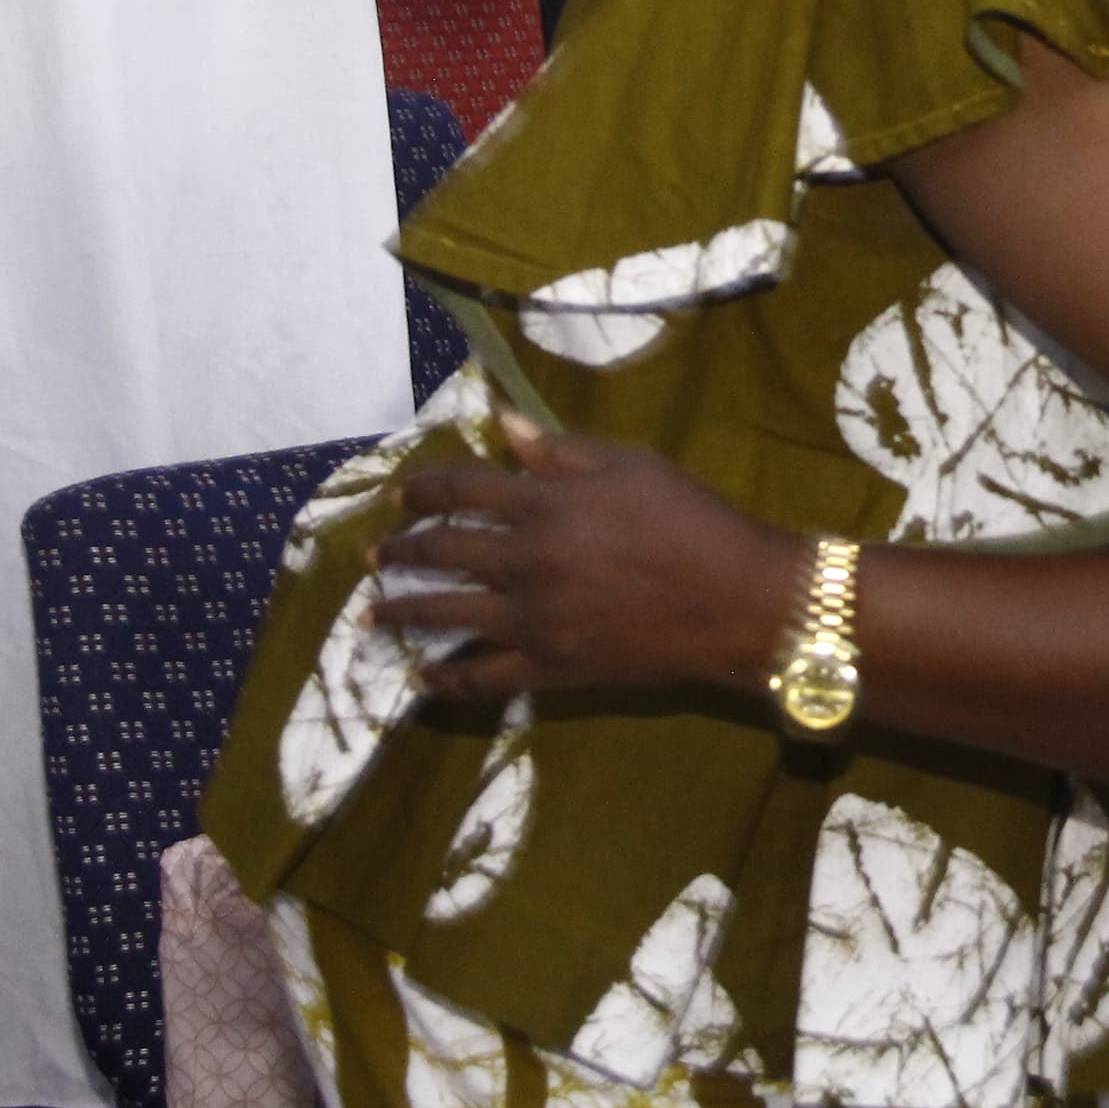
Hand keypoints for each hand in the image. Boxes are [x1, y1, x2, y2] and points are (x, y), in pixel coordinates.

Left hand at [374, 414, 801, 707]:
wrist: (736, 602)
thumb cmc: (690, 521)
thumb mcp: (631, 466)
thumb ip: (561, 451)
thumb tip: (503, 425)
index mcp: (544, 504)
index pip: (462, 490)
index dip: (422, 490)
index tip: (397, 495)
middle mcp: (526, 561)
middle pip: (443, 552)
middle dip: (400, 550)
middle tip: (373, 555)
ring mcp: (534, 620)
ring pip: (448, 616)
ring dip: (403, 612)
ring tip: (372, 615)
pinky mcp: (550, 667)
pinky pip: (484, 678)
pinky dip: (447, 682)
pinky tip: (422, 682)